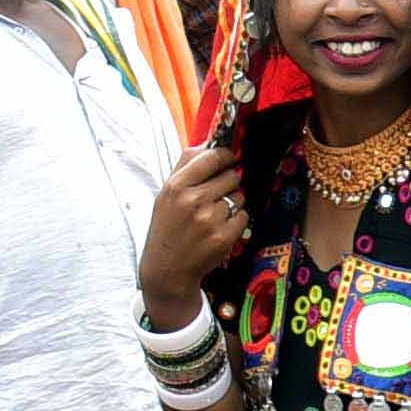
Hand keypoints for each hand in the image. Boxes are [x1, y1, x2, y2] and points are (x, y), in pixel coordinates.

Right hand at [139, 141, 250, 314]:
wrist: (167, 268)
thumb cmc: (168, 226)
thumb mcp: (166, 193)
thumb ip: (186, 165)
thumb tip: (209, 142)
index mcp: (177, 186)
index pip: (212, 156)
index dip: (226, 156)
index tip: (229, 159)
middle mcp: (193, 201)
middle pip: (232, 175)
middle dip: (229, 182)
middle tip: (216, 194)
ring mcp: (210, 219)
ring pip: (239, 196)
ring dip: (233, 202)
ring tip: (214, 214)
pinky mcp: (224, 237)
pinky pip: (244, 216)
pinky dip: (236, 220)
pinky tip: (219, 228)